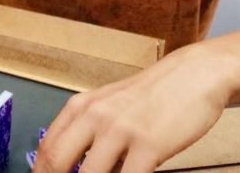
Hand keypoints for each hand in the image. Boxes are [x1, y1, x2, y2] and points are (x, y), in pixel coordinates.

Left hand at [34, 43, 237, 172]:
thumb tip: (72, 167)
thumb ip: (88, 133)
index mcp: (79, 107)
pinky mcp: (148, 144)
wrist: (192, 76)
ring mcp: (120, 129)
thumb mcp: (109, 107)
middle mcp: (94, 116)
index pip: (47, 148)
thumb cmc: (151, 97)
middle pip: (57, 161)